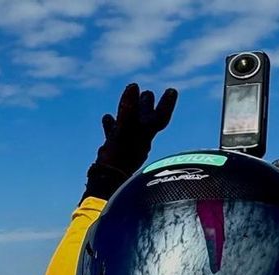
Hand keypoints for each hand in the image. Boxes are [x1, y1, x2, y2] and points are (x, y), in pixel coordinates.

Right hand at [84, 83, 178, 200]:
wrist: (105, 185)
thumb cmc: (117, 159)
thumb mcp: (122, 131)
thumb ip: (128, 110)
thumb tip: (134, 86)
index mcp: (145, 136)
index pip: (160, 118)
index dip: (166, 104)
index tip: (172, 91)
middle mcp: (139, 142)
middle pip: (146, 120)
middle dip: (147, 106)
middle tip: (147, 93)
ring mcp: (127, 148)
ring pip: (131, 127)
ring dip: (130, 112)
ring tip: (128, 99)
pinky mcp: (115, 154)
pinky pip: (115, 136)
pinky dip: (113, 125)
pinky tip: (107, 119)